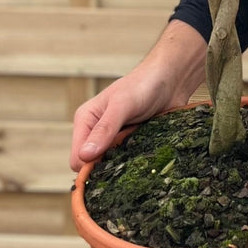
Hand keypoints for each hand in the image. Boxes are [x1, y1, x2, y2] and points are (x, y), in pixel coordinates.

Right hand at [70, 20, 205, 170]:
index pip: (77, 158)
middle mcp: (96, 132)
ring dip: (123, 165)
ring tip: (138, 153)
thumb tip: (84, 156)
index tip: (110, 167)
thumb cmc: (143, 85)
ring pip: (111, 167)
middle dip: (108, 167)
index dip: (89, 168)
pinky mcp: (130, 144)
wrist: (170, 80)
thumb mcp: (122, 105)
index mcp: (86, 120)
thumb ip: (104, 129)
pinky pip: (127, 163)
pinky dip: (135, 162)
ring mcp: (114, 139)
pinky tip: (146, 154)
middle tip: (128, 158)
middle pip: (93, 166)